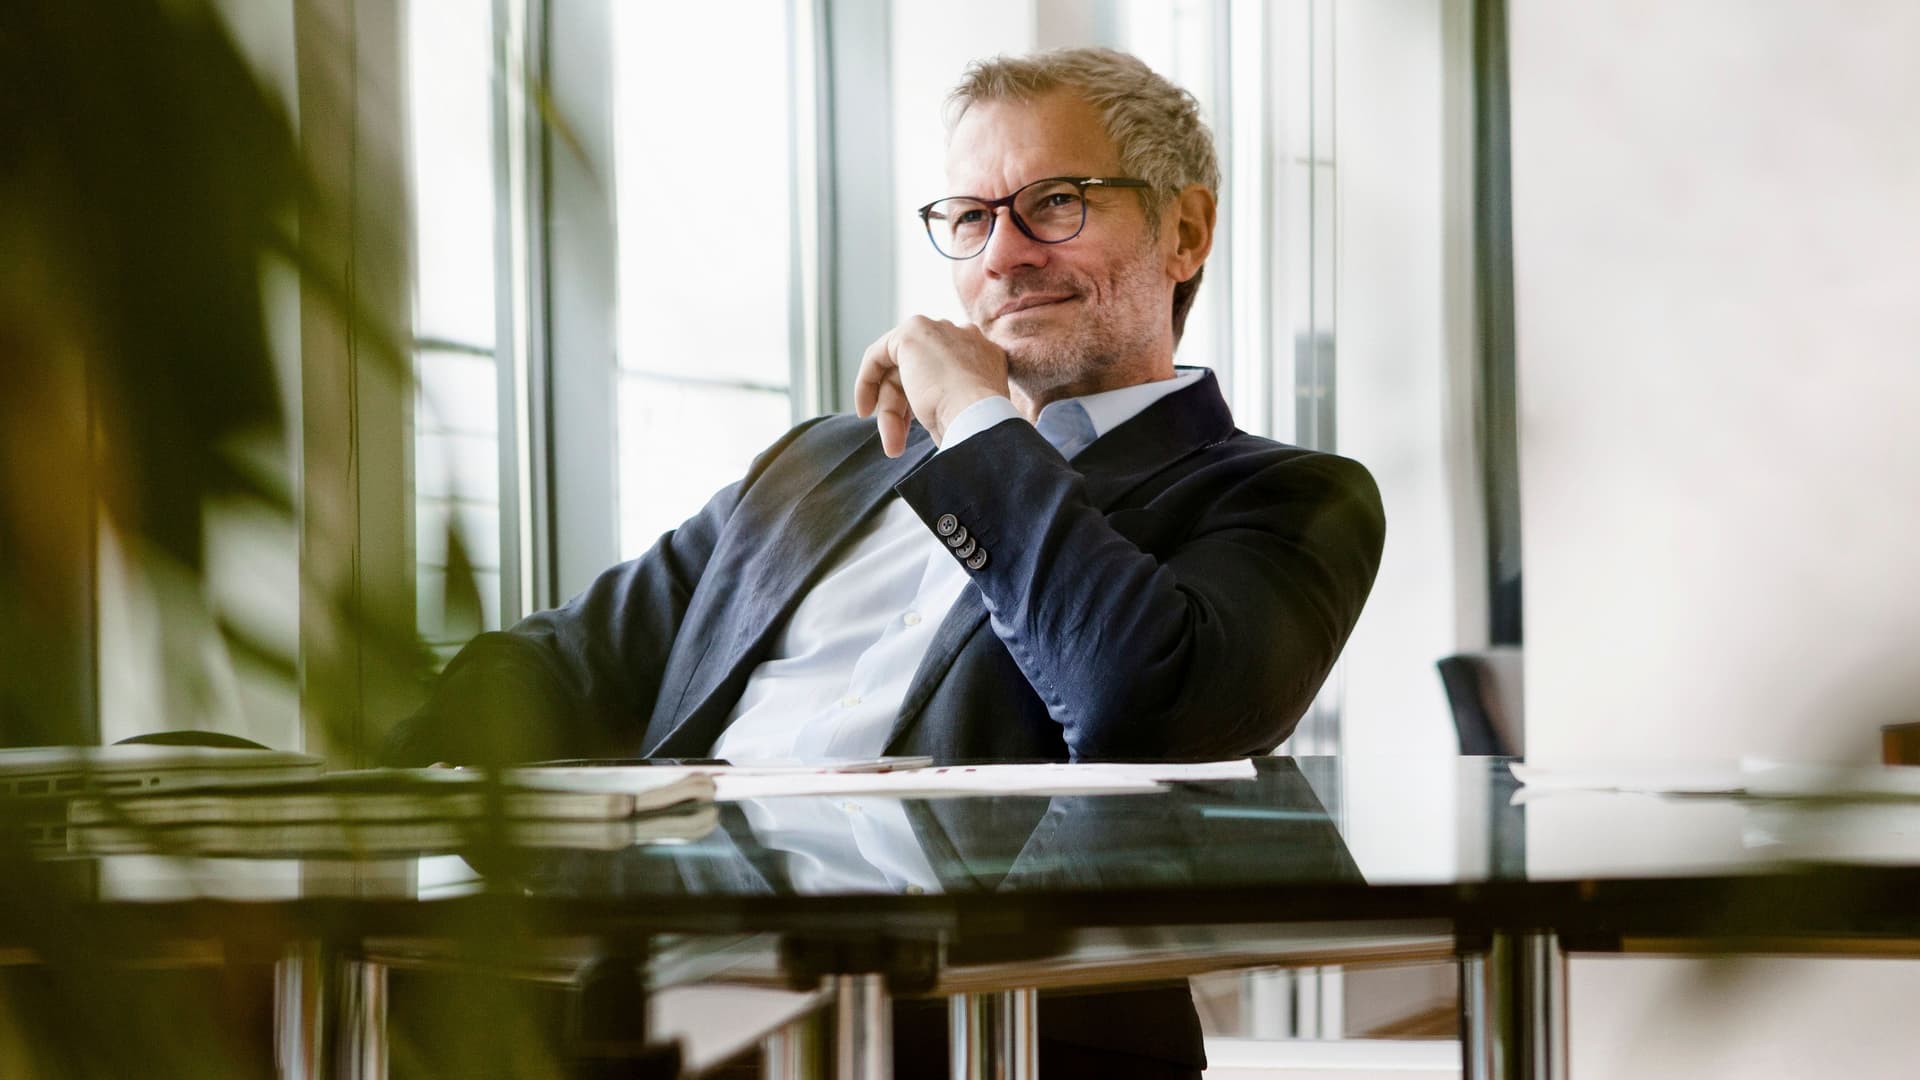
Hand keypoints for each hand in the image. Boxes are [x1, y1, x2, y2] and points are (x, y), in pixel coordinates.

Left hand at [854, 317, 1009, 456]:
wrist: (979, 416)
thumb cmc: (977, 427)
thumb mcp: (966, 413)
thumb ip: (950, 401)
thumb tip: (930, 411)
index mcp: (985, 357)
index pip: (945, 374)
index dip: (925, 401)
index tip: (915, 426)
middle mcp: (965, 337)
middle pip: (921, 373)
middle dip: (904, 411)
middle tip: (897, 446)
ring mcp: (940, 331)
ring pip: (901, 372)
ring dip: (891, 411)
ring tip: (892, 446)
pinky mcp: (913, 332)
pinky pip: (879, 354)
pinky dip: (867, 382)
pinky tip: (865, 409)